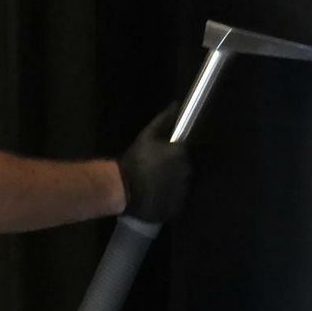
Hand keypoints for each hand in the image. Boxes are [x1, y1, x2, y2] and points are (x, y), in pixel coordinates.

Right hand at [117, 102, 192, 223]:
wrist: (124, 190)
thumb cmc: (134, 161)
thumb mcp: (146, 137)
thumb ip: (163, 120)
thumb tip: (176, 104)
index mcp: (181, 153)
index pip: (183, 150)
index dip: (172, 153)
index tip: (160, 156)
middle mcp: (187, 171)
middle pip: (184, 167)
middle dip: (173, 167)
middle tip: (155, 170)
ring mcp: (184, 190)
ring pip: (181, 183)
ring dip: (172, 182)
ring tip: (154, 184)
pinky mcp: (178, 206)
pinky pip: (177, 199)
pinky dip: (170, 197)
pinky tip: (156, 196)